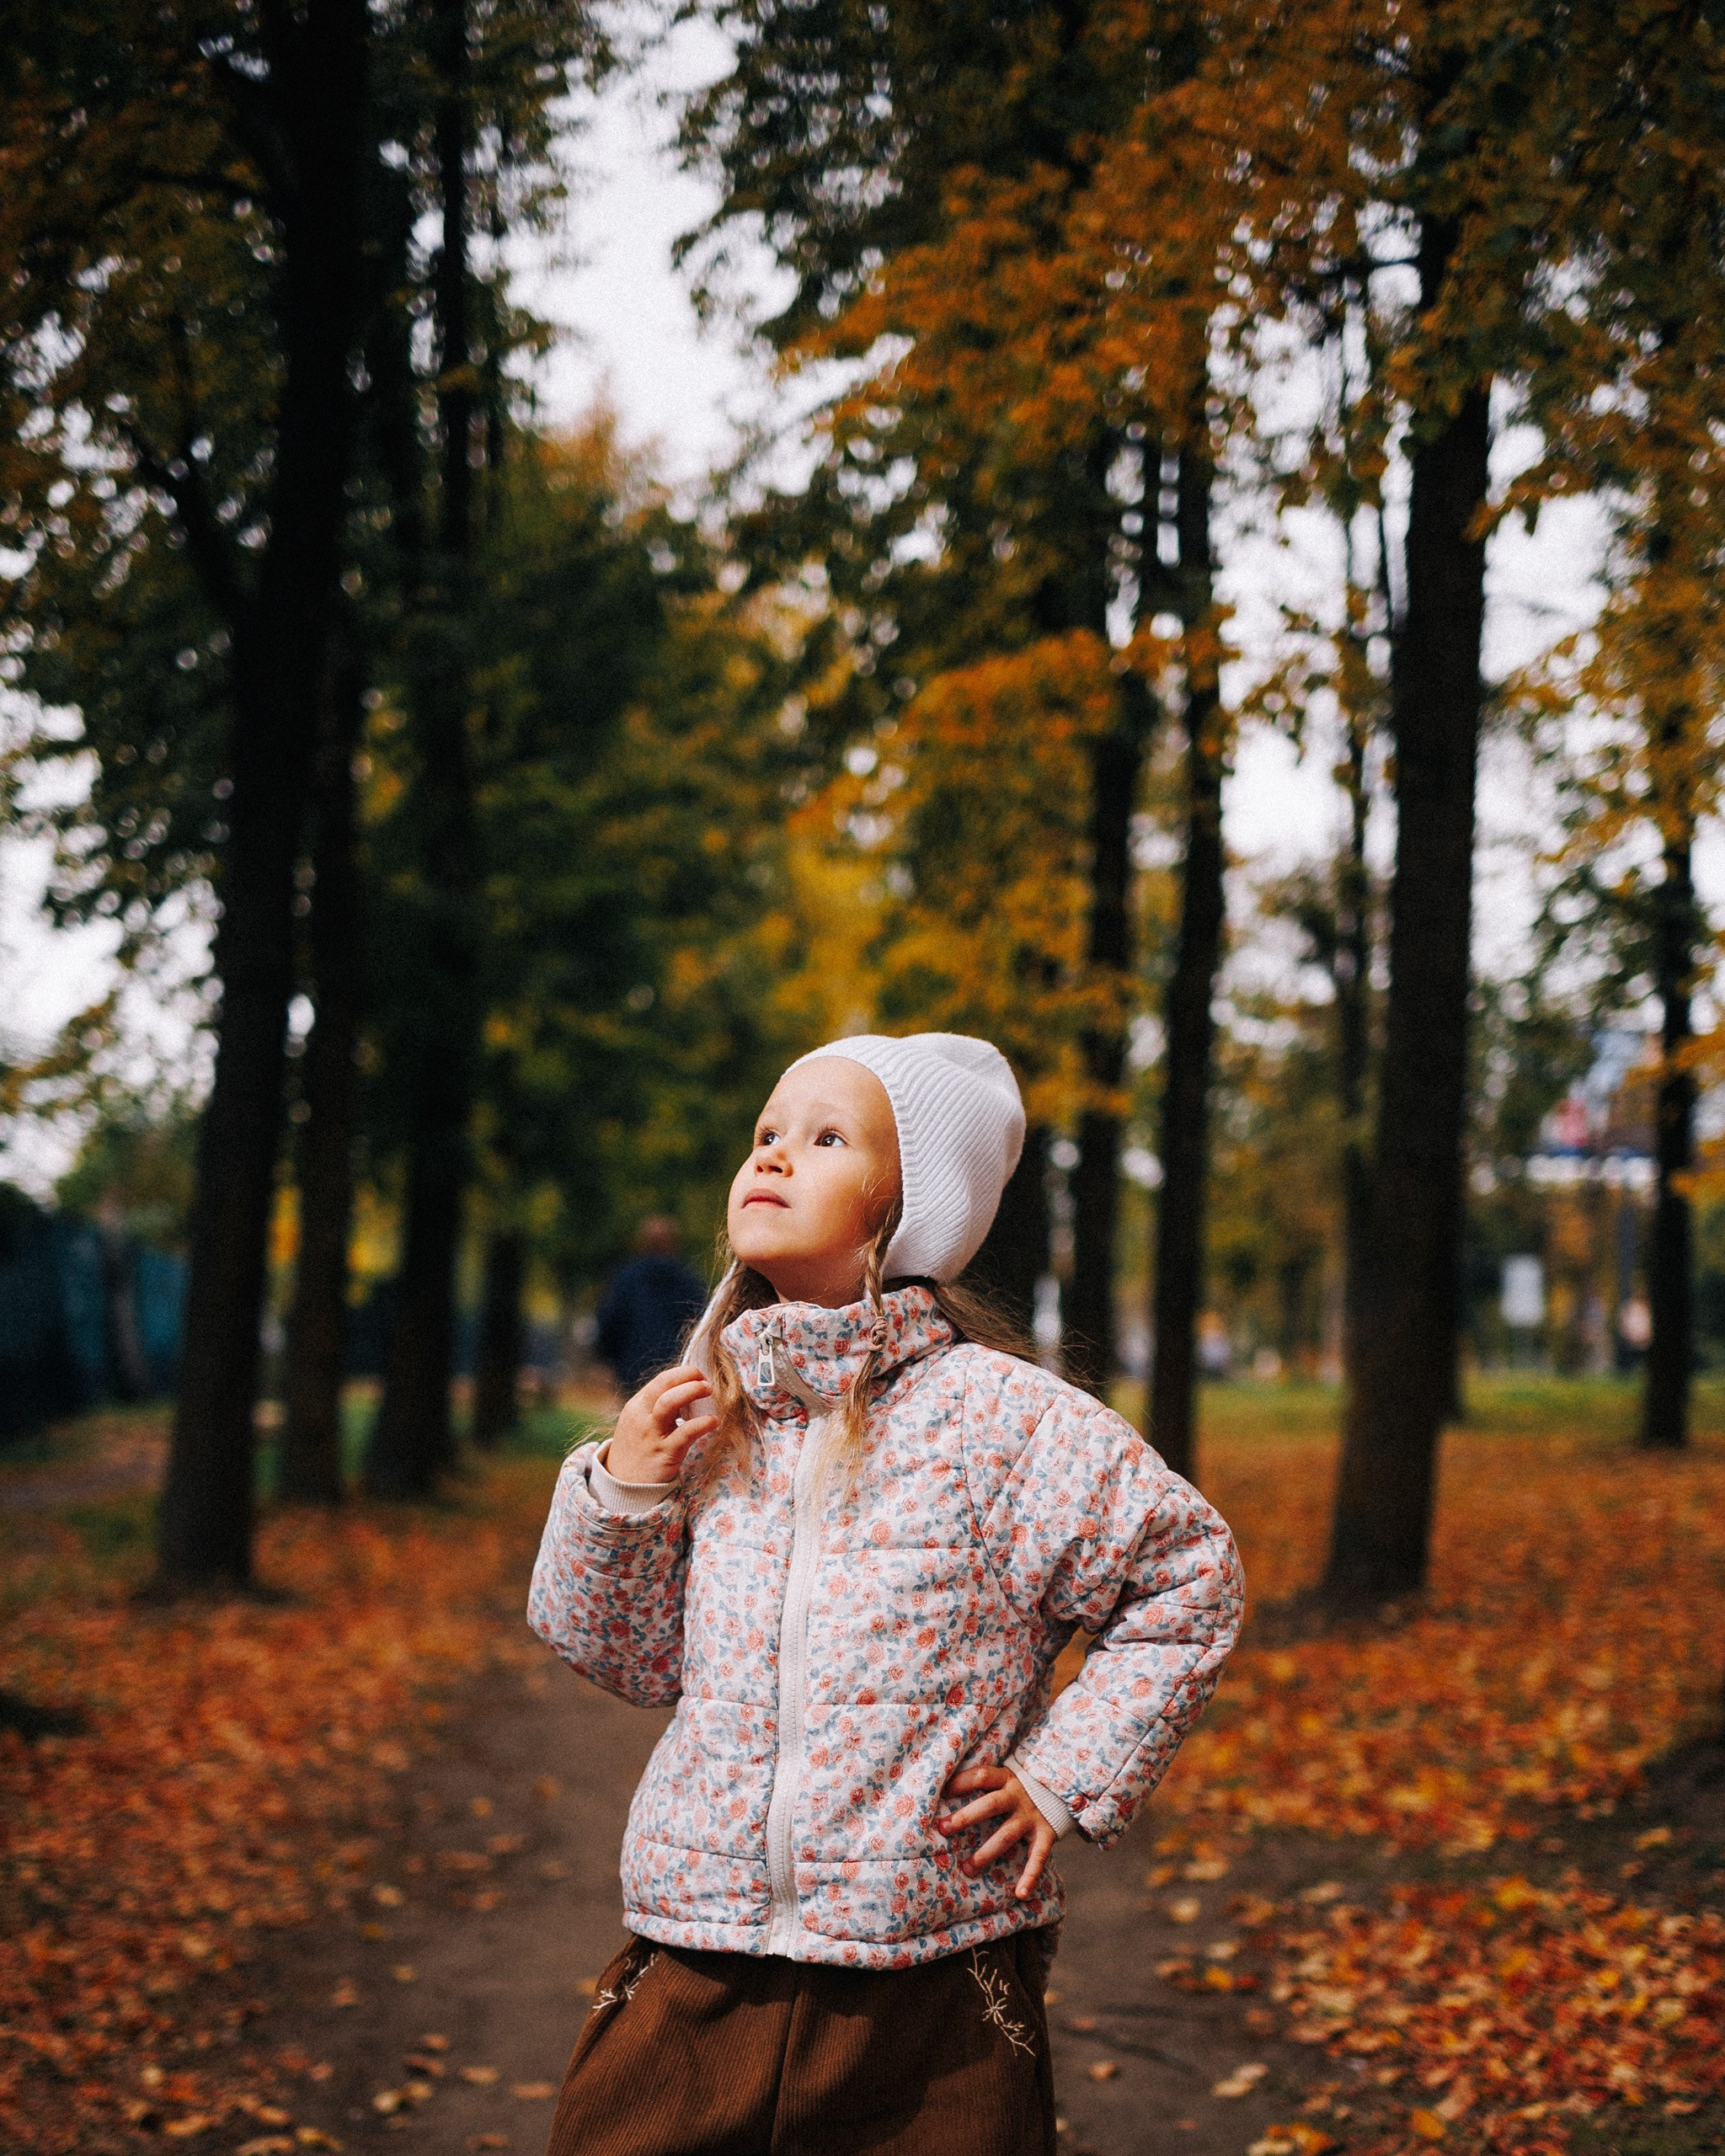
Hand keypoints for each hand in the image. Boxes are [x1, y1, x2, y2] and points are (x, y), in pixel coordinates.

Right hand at [607, 1364, 717, 1484]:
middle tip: (705, 1380)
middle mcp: (642, 1417)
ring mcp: (652, 1435)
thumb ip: (656, 1407)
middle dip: (687, 1376)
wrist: (623, 1485)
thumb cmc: (637, 1450)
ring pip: (669, 1403)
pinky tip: (713, 1421)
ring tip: (708, 1390)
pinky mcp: (664, 1453)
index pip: (660, 1380)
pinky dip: (701, 1423)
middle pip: (663, 1385)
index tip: (698, 1375)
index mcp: (636, 1407)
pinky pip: (685, 1433)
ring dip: (691, 1391)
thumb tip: (686, 1389)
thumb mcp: (639, 1423)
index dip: (682, 1374)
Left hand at [936, 1762, 1056, 1900]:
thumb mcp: (1004, 1777)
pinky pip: (1039, 1857)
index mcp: (1006, 1778)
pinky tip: (1020, 1894)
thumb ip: (983, 1782)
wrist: (1061, 1789)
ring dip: (986, 1853)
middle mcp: (1018, 1796)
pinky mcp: (1047, 1834)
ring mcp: (1032, 1816)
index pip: (981, 1776)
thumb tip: (943, 1790)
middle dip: (966, 1817)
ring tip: (967, 1869)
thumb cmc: (1020, 1786)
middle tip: (943, 1830)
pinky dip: (1030, 1876)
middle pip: (990, 1805)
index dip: (960, 1783)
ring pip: (1006, 1835)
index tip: (940, 1795)